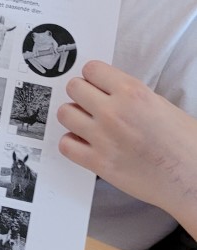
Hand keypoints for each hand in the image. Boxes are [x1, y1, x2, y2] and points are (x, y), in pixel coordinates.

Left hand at [58, 60, 196, 223]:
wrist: (195, 181)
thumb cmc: (186, 144)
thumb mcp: (160, 105)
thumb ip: (128, 95)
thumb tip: (103, 89)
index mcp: (133, 93)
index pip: (91, 69)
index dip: (94, 77)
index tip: (97, 85)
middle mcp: (114, 113)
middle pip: (73, 88)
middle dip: (82, 94)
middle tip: (92, 104)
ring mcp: (104, 139)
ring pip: (65, 114)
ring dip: (75, 117)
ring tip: (89, 125)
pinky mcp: (99, 163)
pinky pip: (66, 145)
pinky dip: (72, 143)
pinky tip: (86, 144)